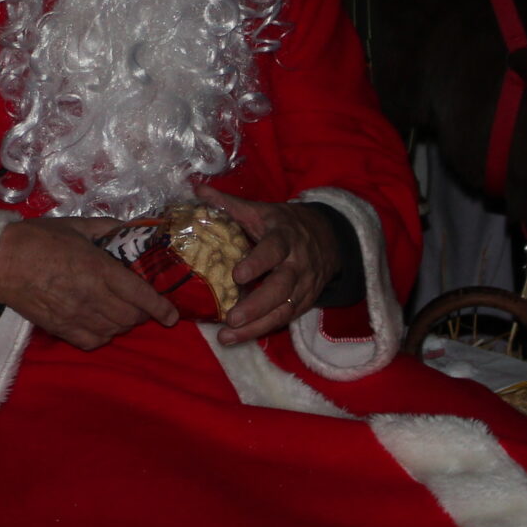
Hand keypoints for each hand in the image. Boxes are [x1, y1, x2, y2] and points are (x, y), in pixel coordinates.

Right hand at [0, 216, 177, 349]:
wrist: (0, 261)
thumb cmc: (37, 238)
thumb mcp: (77, 225)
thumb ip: (108, 229)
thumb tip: (134, 230)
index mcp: (97, 268)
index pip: (139, 294)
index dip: (160, 307)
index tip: (172, 315)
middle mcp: (90, 296)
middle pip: (130, 317)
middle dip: (143, 314)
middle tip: (142, 304)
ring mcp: (74, 315)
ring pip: (114, 330)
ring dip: (124, 324)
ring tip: (121, 312)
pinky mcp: (59, 328)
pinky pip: (92, 341)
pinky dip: (103, 335)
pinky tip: (101, 325)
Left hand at [201, 183, 341, 344]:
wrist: (328, 237)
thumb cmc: (284, 223)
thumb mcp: (260, 210)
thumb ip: (229, 204)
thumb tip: (198, 189)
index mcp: (285, 236)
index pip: (274, 249)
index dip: (258, 262)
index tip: (238, 275)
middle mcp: (297, 263)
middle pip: (281, 287)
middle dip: (257, 305)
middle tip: (231, 319)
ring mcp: (304, 285)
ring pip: (284, 309)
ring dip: (256, 326)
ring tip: (228, 337)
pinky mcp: (305, 301)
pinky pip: (286, 319)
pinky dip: (264, 329)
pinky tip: (241, 337)